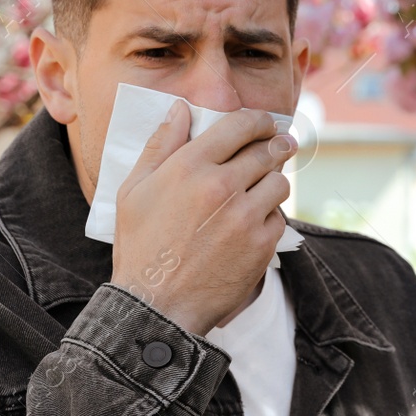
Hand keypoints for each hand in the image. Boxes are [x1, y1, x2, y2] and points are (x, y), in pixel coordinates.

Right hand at [109, 99, 295, 335]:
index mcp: (189, 166)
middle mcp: (221, 186)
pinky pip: (279, 217)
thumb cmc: (140, 247)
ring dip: (274, 181)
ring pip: (279, 182)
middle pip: (267, 150)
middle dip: (277, 144)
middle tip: (282, 145)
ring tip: (264, 186)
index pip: (238, 125)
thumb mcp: (133, 191)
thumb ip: (159, 146)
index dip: (257, 120)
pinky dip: (270, 217)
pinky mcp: (261, 244)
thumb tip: (179, 110)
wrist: (156, 304)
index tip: (264, 122)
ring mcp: (245, 216)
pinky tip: (255, 222)